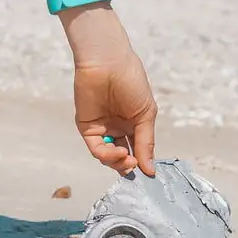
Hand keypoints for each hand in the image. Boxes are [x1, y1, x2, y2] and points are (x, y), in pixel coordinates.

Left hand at [74, 50, 157, 176]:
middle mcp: (117, 127)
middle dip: (129, 166)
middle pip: (122, 157)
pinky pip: (96, 148)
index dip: (143, 161)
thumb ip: (146, 142)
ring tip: (128, 160)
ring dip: (118, 163)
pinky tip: (119, 153)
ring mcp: (101, 128)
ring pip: (108, 157)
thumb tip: (150, 170)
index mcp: (134, 123)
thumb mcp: (146, 114)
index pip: (138, 149)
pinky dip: (107, 155)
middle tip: (135, 167)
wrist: (108, 64)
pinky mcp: (87, 127)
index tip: (150, 173)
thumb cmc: (131, 82)